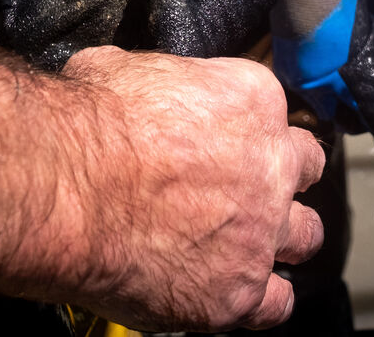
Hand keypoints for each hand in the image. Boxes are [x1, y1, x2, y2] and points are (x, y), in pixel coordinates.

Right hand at [61, 46, 325, 331]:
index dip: (247, 127)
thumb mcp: (121, 68)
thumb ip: (154, 82)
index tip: (226, 137)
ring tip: (251, 240)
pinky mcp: (238, 291)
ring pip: (305, 236)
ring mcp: (260, 231)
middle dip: (282, 176)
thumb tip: (134, 85)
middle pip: (304, 168)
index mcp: (250, 101)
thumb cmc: (88, 129)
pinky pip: (276, 304)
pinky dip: (263, 300)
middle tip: (247, 185)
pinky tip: (239, 293)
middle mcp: (271, 165)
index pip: (271, 111)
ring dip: (284, 237)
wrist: (68, 192)